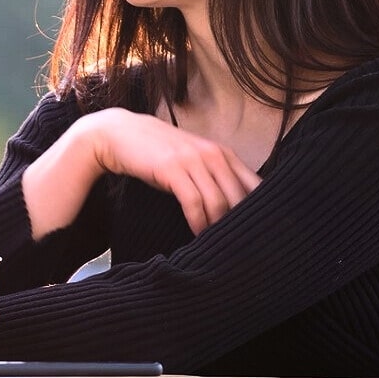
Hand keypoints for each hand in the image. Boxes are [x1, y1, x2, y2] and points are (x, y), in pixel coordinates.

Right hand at [77, 108, 259, 233]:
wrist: (120, 134)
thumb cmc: (157, 152)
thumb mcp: (192, 159)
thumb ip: (213, 175)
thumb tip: (233, 206)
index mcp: (222, 153)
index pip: (254, 184)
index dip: (258, 209)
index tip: (253, 229)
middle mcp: (213, 154)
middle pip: (239, 197)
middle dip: (239, 222)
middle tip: (235, 243)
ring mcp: (192, 160)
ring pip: (218, 202)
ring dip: (217, 226)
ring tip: (214, 242)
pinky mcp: (172, 169)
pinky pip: (193, 202)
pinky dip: (198, 222)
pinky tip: (197, 234)